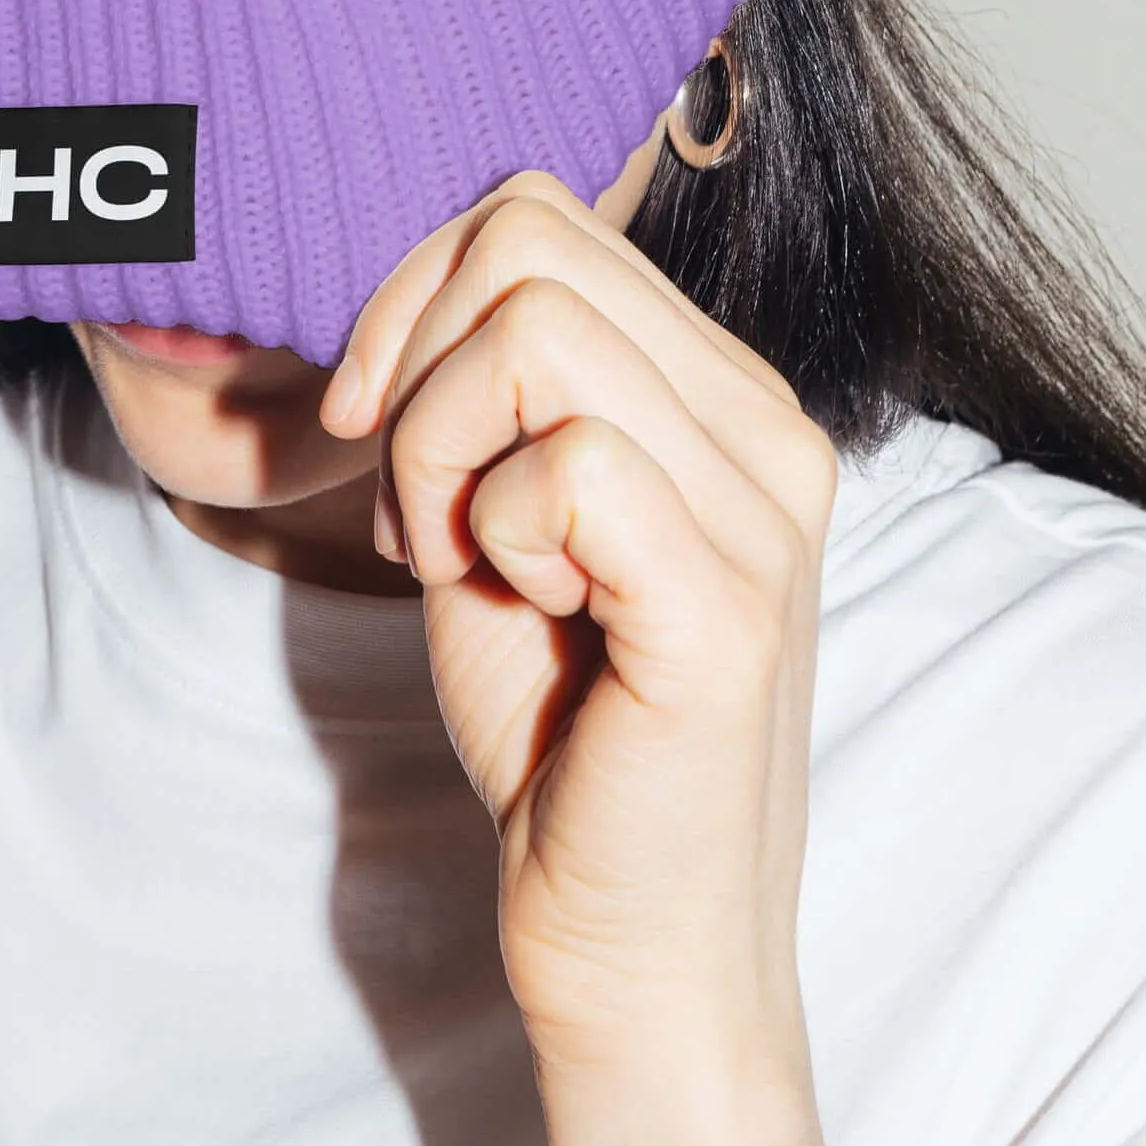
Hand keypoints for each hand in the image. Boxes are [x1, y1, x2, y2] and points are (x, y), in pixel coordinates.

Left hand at [320, 169, 836, 1070]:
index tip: (380, 432)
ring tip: (479, 560)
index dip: (410, 302)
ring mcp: (764, 509)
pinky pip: (566, 463)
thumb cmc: (558, 725)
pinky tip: (534, 610)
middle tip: (424, 508)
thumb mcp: (498, 508)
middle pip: (523, 240)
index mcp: (720, 387)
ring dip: (442, 452)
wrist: (630, 932)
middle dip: (415, 365)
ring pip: (532, 331)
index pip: (533, 213)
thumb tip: (412, 269)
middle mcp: (765, 424)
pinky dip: (493, 530)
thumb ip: (486, 381)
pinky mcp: (728, 601)